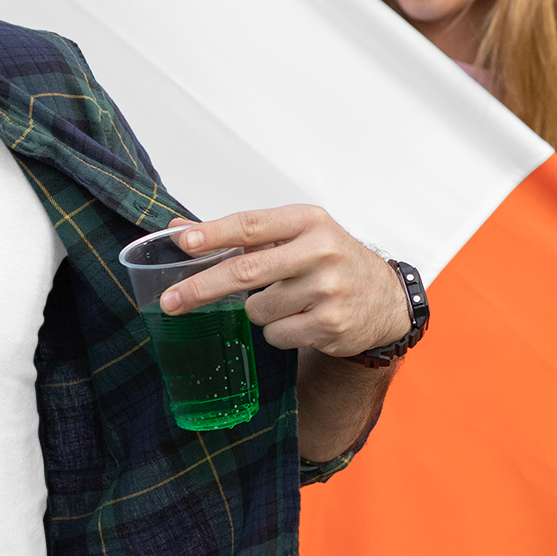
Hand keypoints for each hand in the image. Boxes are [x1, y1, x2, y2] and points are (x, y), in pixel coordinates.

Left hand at [157, 206, 410, 359]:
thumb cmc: (330, 261)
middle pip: (245, 272)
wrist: (385, 299)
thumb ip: (241, 234)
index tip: (182, 241)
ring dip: (259, 311)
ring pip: (257, 310)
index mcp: (308, 221)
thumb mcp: (295, 236)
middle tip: (170, 302)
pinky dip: (278, 332)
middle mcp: (321, 251)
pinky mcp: (330, 324)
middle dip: (200, 288)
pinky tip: (302, 320)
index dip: (212, 234)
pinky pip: (275, 335)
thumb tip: (178, 228)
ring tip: (289, 301)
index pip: (250, 224)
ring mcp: (327, 289)